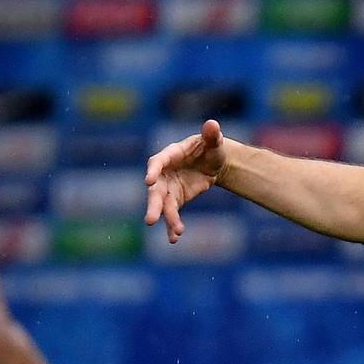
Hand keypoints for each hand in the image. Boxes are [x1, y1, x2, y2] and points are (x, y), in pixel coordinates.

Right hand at [144, 119, 227, 242]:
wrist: (214, 164)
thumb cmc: (210, 148)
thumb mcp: (213, 142)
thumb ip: (211, 135)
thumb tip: (212, 124)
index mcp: (171, 154)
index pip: (158, 161)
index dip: (153, 170)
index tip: (148, 180)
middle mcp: (164, 173)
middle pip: (155, 190)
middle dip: (153, 205)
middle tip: (150, 220)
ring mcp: (168, 188)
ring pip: (163, 205)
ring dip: (166, 219)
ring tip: (175, 232)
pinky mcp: (175, 200)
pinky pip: (172, 214)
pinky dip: (172, 226)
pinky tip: (174, 238)